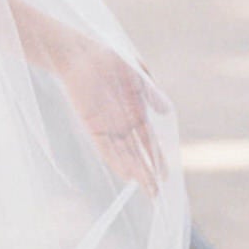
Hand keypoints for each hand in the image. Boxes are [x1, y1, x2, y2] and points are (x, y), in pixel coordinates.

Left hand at [55, 37, 168, 192]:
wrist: (81, 54)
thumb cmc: (110, 59)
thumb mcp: (137, 74)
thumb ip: (151, 92)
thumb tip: (166, 109)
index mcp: (137, 112)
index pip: (150, 142)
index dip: (158, 159)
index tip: (167, 176)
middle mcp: (123, 123)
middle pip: (137, 154)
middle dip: (148, 173)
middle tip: (157, 194)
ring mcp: (108, 125)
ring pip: (123, 154)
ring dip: (134, 171)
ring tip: (146, 188)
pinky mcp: (92, 124)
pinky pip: (104, 147)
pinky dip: (115, 160)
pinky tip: (126, 173)